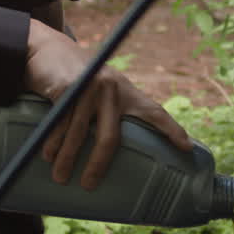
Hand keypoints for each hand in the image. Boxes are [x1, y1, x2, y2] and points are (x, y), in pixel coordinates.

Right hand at [23, 19, 190, 189]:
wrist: (46, 48)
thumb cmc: (76, 76)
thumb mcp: (99, 88)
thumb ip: (108, 109)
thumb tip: (110, 148)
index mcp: (125, 92)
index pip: (153, 111)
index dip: (171, 130)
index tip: (187, 148)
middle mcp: (111, 88)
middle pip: (109, 137)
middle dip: (98, 165)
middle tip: (89, 185)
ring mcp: (89, 87)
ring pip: (78, 134)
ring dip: (67, 159)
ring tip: (61, 178)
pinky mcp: (66, 88)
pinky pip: (58, 123)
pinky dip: (52, 142)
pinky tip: (48, 156)